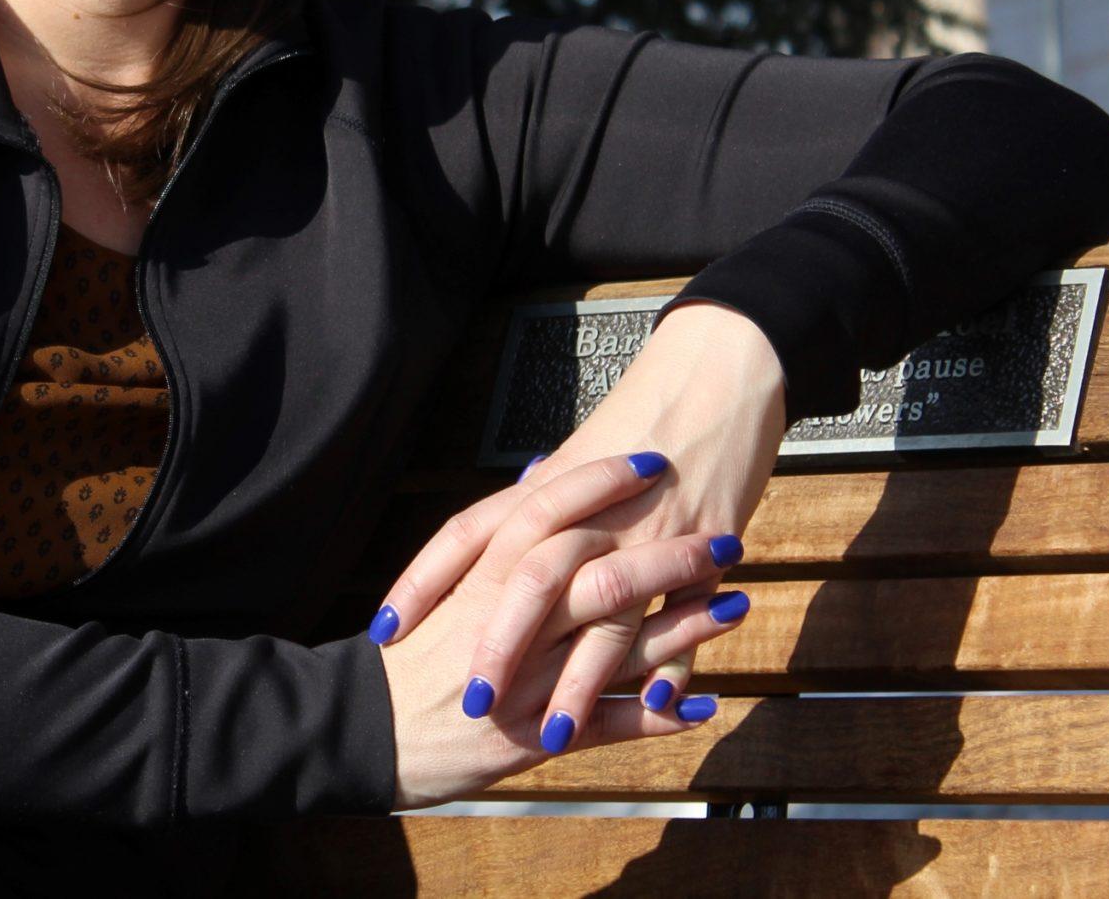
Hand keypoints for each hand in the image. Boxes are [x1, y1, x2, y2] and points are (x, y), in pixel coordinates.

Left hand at [370, 301, 787, 758]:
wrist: (722, 371)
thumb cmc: (647, 413)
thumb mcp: (580, 453)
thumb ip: (536, 499)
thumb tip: (497, 528)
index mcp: (548, 484)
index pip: (468, 534)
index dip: (424, 582)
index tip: (387, 630)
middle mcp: (591, 509)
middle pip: (531, 580)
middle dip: (500, 646)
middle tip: (472, 705)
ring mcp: (649, 528)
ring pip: (604, 611)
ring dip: (579, 680)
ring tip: (552, 736)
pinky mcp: (705, 543)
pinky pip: (684, 612)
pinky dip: (671, 662)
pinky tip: (650, 709)